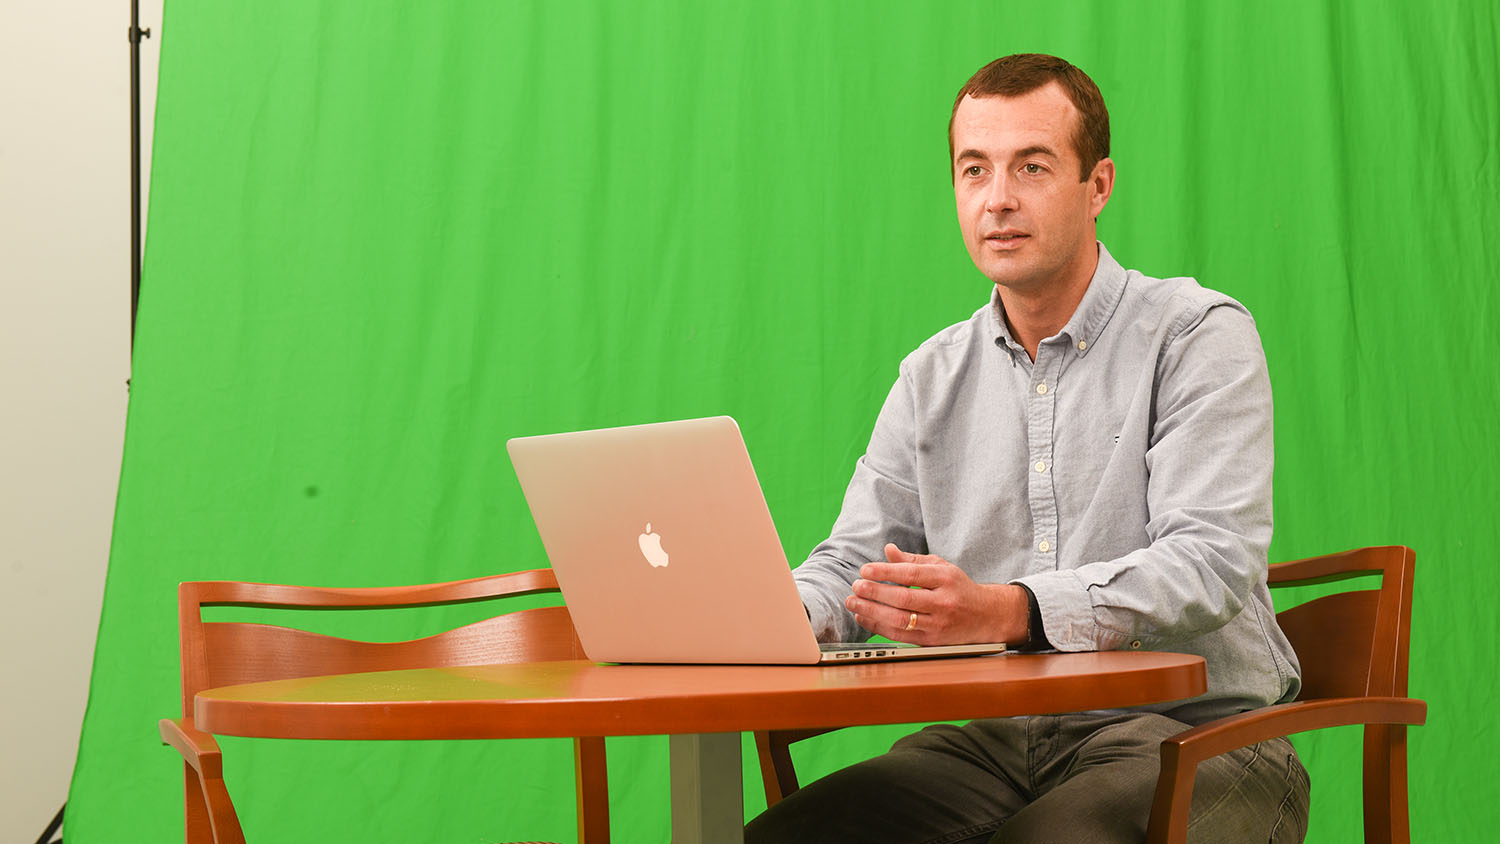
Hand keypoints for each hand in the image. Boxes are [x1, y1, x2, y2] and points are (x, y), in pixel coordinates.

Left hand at [845, 543, 1029, 644]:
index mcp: (946, 579)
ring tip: (853, 603)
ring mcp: (939, 625)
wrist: (986, 616)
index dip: (885, 572)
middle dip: (875, 593)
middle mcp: (944, 602)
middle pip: (904, 599)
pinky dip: (879, 628)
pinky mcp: (932, 642)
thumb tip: (888, 550)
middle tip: (855, 587)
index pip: (911, 574)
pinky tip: (864, 618)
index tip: (865, 570)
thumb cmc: (958, 588)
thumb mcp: (941, 567)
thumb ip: (912, 560)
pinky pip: (901, 636)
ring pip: (901, 621)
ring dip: (872, 612)